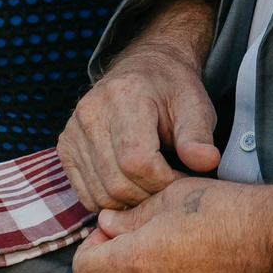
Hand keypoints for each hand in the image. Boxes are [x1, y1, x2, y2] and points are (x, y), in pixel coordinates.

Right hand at [59, 0, 220, 211]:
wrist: (144, 69)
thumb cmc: (171, 89)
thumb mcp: (194, 105)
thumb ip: (198, 135)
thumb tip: (207, 162)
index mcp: (124, 95)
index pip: (137, 161)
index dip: (163, 181)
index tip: (182, 178)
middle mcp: (91, 111)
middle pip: (116, 182)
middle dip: (148, 195)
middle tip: (169, 187)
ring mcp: (73, 130)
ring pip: (99, 193)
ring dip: (129, 202)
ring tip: (152, 186)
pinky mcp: (65, 146)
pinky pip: (85, 192)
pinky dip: (109, 200)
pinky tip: (131, 186)